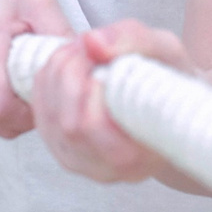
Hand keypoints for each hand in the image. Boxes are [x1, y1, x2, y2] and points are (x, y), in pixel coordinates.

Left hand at [31, 20, 192, 183]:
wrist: (169, 104)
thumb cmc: (171, 80)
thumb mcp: (166, 50)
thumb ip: (134, 41)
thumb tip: (91, 42)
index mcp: (139, 157)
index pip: (93, 127)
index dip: (90, 86)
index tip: (104, 56)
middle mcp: (107, 170)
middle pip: (68, 124)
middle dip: (71, 72)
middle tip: (88, 44)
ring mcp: (79, 163)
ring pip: (49, 119)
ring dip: (57, 73)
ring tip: (80, 50)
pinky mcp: (60, 150)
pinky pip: (39, 115)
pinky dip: (47, 82)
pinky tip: (68, 64)